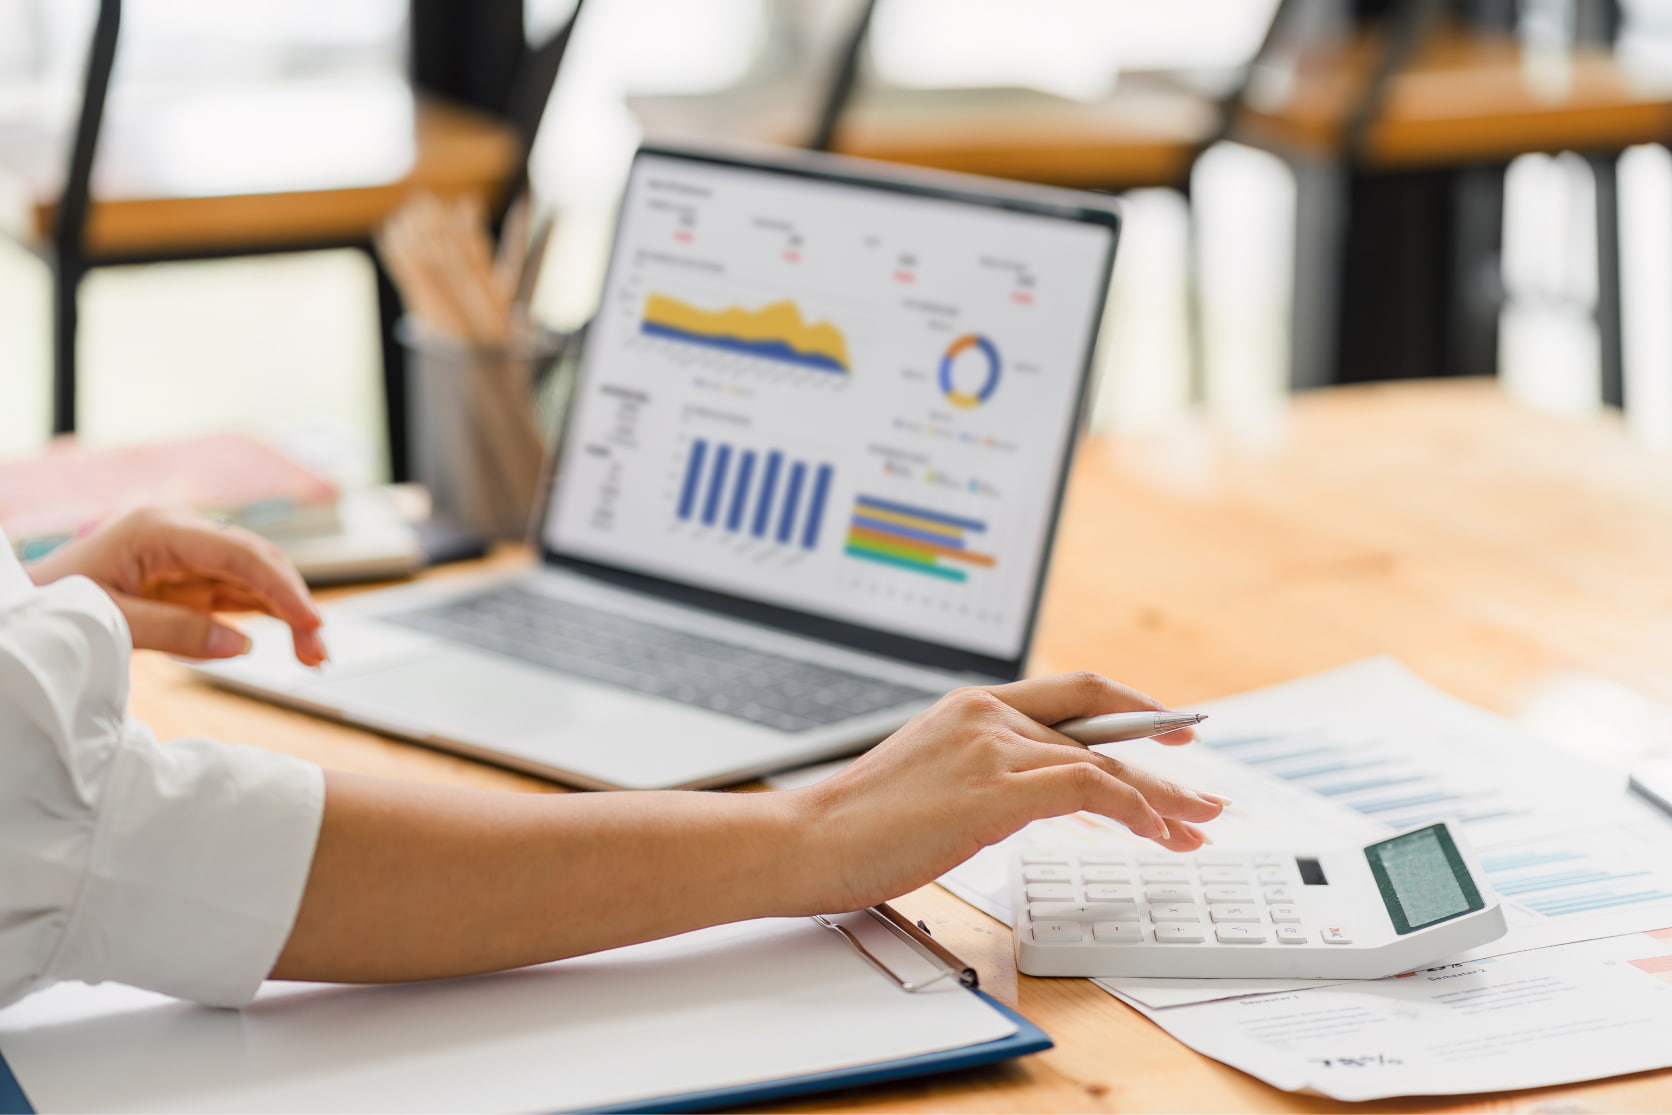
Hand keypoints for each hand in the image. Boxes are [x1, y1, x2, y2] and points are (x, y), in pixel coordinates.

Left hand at [26, 505, 325, 664]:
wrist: (22, 605)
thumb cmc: (53, 605)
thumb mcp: (109, 621)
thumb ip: (176, 632)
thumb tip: (241, 644)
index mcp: (157, 529)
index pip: (238, 552)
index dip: (281, 586)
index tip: (310, 620)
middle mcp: (181, 532)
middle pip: (257, 560)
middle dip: (294, 603)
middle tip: (319, 651)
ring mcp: (188, 554)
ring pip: (256, 578)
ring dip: (288, 614)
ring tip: (314, 655)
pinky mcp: (190, 578)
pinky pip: (240, 593)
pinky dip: (268, 617)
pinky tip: (291, 640)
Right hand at [792, 671, 1225, 911]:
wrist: (807, 841)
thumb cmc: (858, 828)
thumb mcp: (931, 784)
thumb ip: (984, 777)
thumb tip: (1029, 801)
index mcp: (971, 707)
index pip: (1072, 693)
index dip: (1131, 706)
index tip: (1171, 728)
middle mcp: (987, 715)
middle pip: (1101, 727)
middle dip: (1163, 762)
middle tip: (1204, 797)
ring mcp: (991, 746)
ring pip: (1104, 760)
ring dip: (1160, 798)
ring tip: (1194, 828)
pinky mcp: (995, 787)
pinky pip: (1089, 786)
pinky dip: (1132, 807)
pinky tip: (1151, 831)